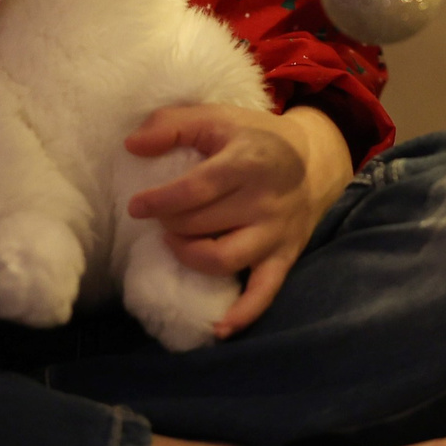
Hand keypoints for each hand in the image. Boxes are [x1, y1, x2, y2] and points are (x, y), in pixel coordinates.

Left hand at [124, 104, 354, 338]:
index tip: (137, 207)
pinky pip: (265, 293)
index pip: (197, 189)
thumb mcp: (217, 117)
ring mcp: (276, 232)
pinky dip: (243, 315)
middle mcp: (265, 200)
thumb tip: (131, 146)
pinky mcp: (284, 257)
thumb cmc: (254, 139)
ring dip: (189, 256)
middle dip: (171, 224)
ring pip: (225, 258)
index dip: (161, 201)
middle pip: (204, 224)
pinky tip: (217, 329)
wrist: (314, 160)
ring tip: (176, 243)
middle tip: (161, 218)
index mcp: (247, 161)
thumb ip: (171, 124)